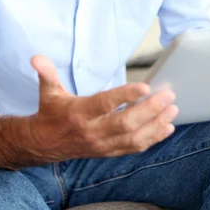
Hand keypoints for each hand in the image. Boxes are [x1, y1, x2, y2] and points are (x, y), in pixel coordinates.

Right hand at [23, 55, 178, 162]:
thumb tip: (36, 57)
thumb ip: (46, 72)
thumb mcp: (48, 90)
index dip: (125, 96)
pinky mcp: (108, 152)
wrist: (43, 144)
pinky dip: (153, 138)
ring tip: (172, 110)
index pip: (105, 104)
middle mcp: (92, 131)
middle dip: (150, 110)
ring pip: (134, 138)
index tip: (145, 86)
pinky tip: (167, 127)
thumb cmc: (50, 112)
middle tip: (168, 96)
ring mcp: (102, 144)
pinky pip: (134, 148)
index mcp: (79, 113)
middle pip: (125, 123)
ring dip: (156, 124)